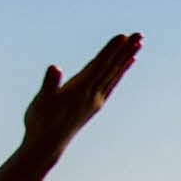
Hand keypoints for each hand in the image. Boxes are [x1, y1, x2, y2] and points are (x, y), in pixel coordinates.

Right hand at [0, 33, 140, 180]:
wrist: (47, 146)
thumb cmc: (40, 122)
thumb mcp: (41, 101)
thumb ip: (49, 84)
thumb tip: (54, 68)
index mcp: (79, 90)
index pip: (99, 66)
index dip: (111, 50)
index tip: (123, 36)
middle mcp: (92, 94)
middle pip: (111, 68)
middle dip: (124, 50)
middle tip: (139, 34)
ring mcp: (95, 100)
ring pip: (114, 74)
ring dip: (126, 58)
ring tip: (138, 44)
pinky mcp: (95, 105)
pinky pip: (111, 83)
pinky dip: (120, 71)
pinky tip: (127, 63)